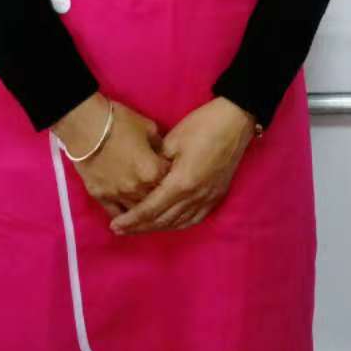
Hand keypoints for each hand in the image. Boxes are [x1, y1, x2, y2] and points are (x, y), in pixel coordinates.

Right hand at [58, 96, 173, 219]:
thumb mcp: (149, 128)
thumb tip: (162, 154)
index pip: (170, 182)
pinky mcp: (100, 197)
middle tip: (158, 189)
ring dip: (142, 208)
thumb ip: (159, 146)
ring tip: (145, 206)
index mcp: (153, 172)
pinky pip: (115, 213)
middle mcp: (138, 189)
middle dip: (158, 194)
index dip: (171, 177)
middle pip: (155, 200)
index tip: (170, 173)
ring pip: (136, 211)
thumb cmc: (120, 122)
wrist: (86, 124)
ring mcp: (118, 195)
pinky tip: (126, 218)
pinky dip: (123, 216)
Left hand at [108, 97, 257, 234]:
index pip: (151, 209)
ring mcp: (208, 198)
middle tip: (120, 230)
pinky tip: (169, 223)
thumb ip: (157, 165)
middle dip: (140, 227)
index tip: (115, 225)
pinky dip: (178, 224)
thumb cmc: (201, 125)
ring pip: (179, 223)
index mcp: (181, 183)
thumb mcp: (172, 140)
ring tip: (140, 228)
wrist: (235, 121)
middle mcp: (195, 197)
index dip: (132, 219)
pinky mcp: (217, 196)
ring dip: (158, 227)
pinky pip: (195, 219)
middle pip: (163, 220)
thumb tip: (145, 178)